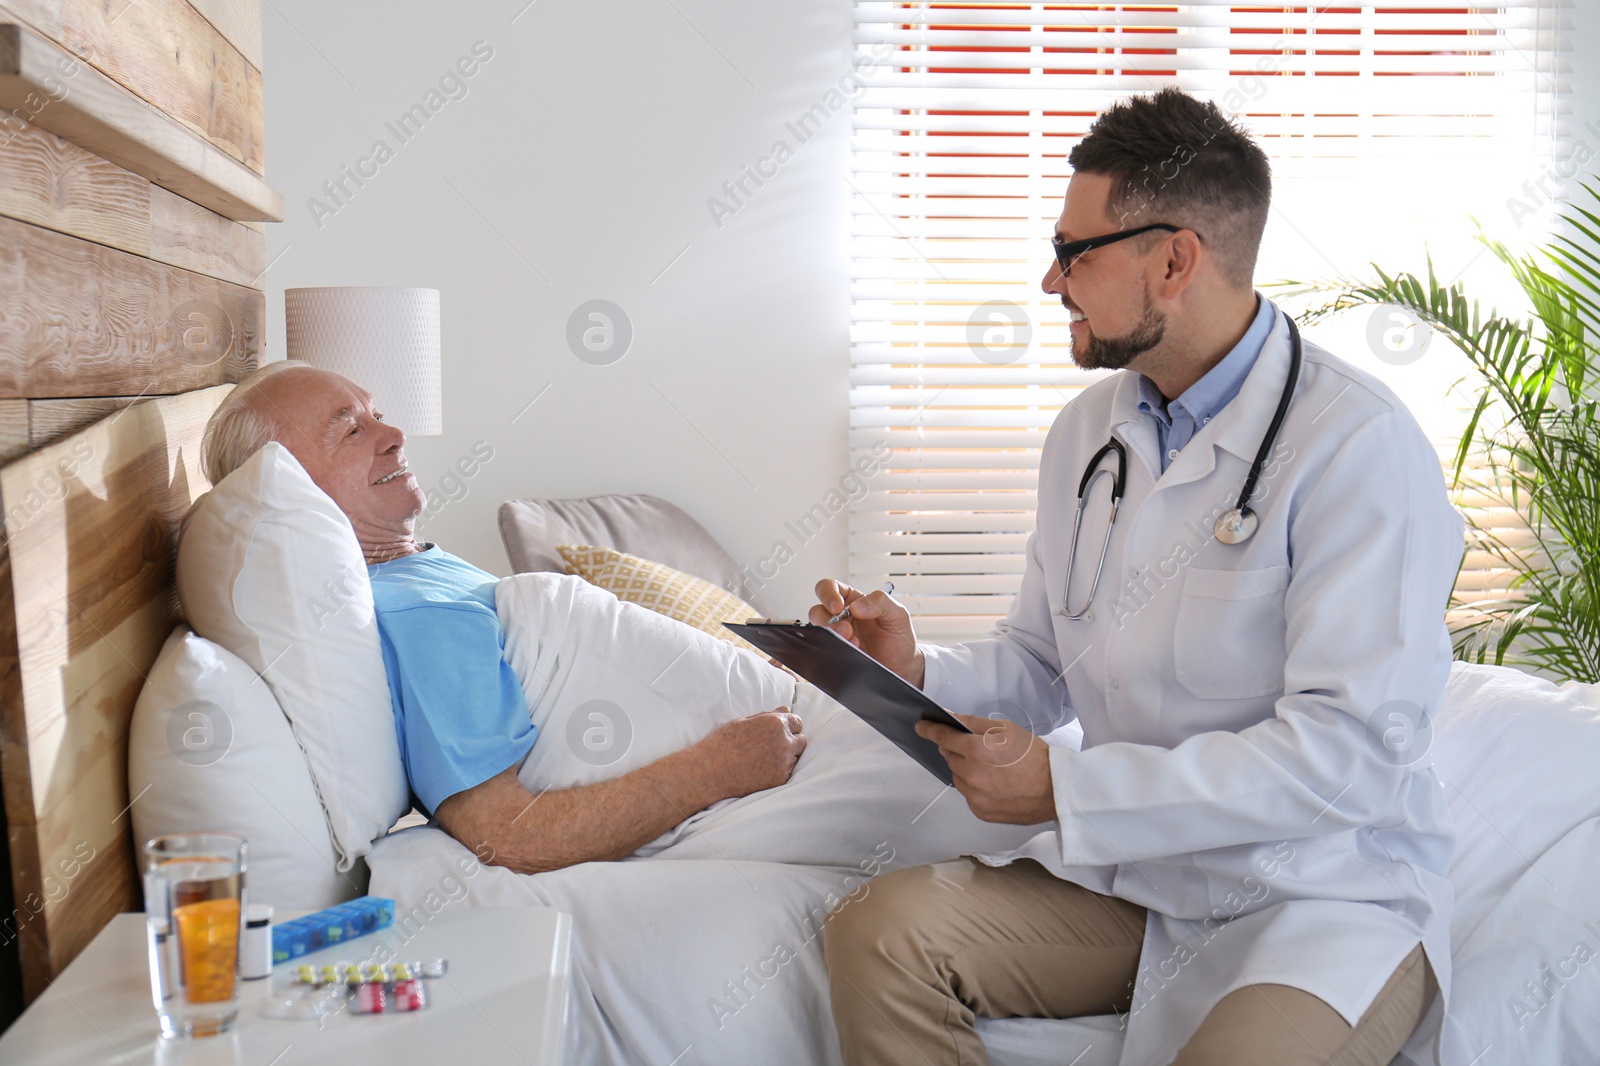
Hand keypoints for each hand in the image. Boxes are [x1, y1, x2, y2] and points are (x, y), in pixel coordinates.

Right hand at [697, 708, 806, 801]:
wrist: (710, 771)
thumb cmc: (723, 743)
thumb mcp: (744, 722)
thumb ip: (768, 715)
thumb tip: (786, 709)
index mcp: (775, 723)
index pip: (797, 722)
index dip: (789, 727)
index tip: (779, 733)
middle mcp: (784, 741)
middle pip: (801, 741)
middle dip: (791, 742)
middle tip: (771, 748)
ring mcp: (783, 762)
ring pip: (795, 758)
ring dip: (786, 758)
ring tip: (763, 760)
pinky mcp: (780, 779)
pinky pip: (787, 773)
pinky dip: (779, 772)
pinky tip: (761, 770)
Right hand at [809, 578, 924, 686]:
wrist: (903, 666)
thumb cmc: (899, 637)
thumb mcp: (898, 613)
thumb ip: (880, 602)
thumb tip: (856, 606)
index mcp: (853, 600)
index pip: (830, 587)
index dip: (828, 594)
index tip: (837, 606)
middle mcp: (841, 617)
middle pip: (817, 610)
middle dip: (828, 620)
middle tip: (846, 630)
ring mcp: (838, 636)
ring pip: (818, 631)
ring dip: (831, 636)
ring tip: (852, 643)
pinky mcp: (836, 652)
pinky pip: (824, 649)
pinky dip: (832, 650)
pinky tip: (851, 652)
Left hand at [915, 713, 1053, 824]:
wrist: (1055, 790)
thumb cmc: (1034, 757)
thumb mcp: (1005, 729)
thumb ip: (973, 723)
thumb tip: (950, 718)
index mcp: (975, 751)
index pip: (942, 738)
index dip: (930, 730)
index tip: (922, 727)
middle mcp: (970, 775)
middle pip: (949, 757)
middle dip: (957, 750)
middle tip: (978, 749)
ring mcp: (974, 796)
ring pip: (957, 777)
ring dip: (965, 769)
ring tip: (991, 768)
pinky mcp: (980, 811)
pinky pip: (968, 794)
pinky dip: (975, 787)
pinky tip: (994, 783)